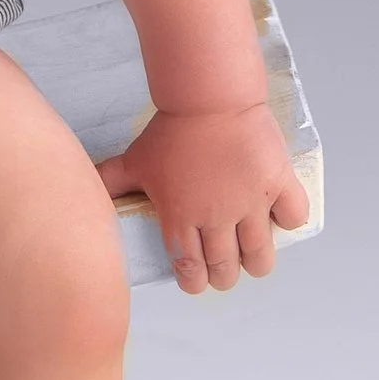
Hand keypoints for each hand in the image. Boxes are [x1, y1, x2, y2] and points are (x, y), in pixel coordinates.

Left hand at [97, 103, 307, 292]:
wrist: (208, 97)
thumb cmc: (171, 130)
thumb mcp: (135, 160)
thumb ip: (111, 182)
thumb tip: (85, 192)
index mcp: (181, 219)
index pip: (189, 270)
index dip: (193, 282)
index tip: (195, 279)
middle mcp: (217, 219)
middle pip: (225, 269)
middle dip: (223, 276)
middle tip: (223, 269)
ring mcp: (251, 203)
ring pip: (260, 256)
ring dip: (255, 262)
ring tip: (252, 256)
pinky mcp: (278, 183)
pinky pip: (292, 217)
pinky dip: (288, 221)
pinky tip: (277, 215)